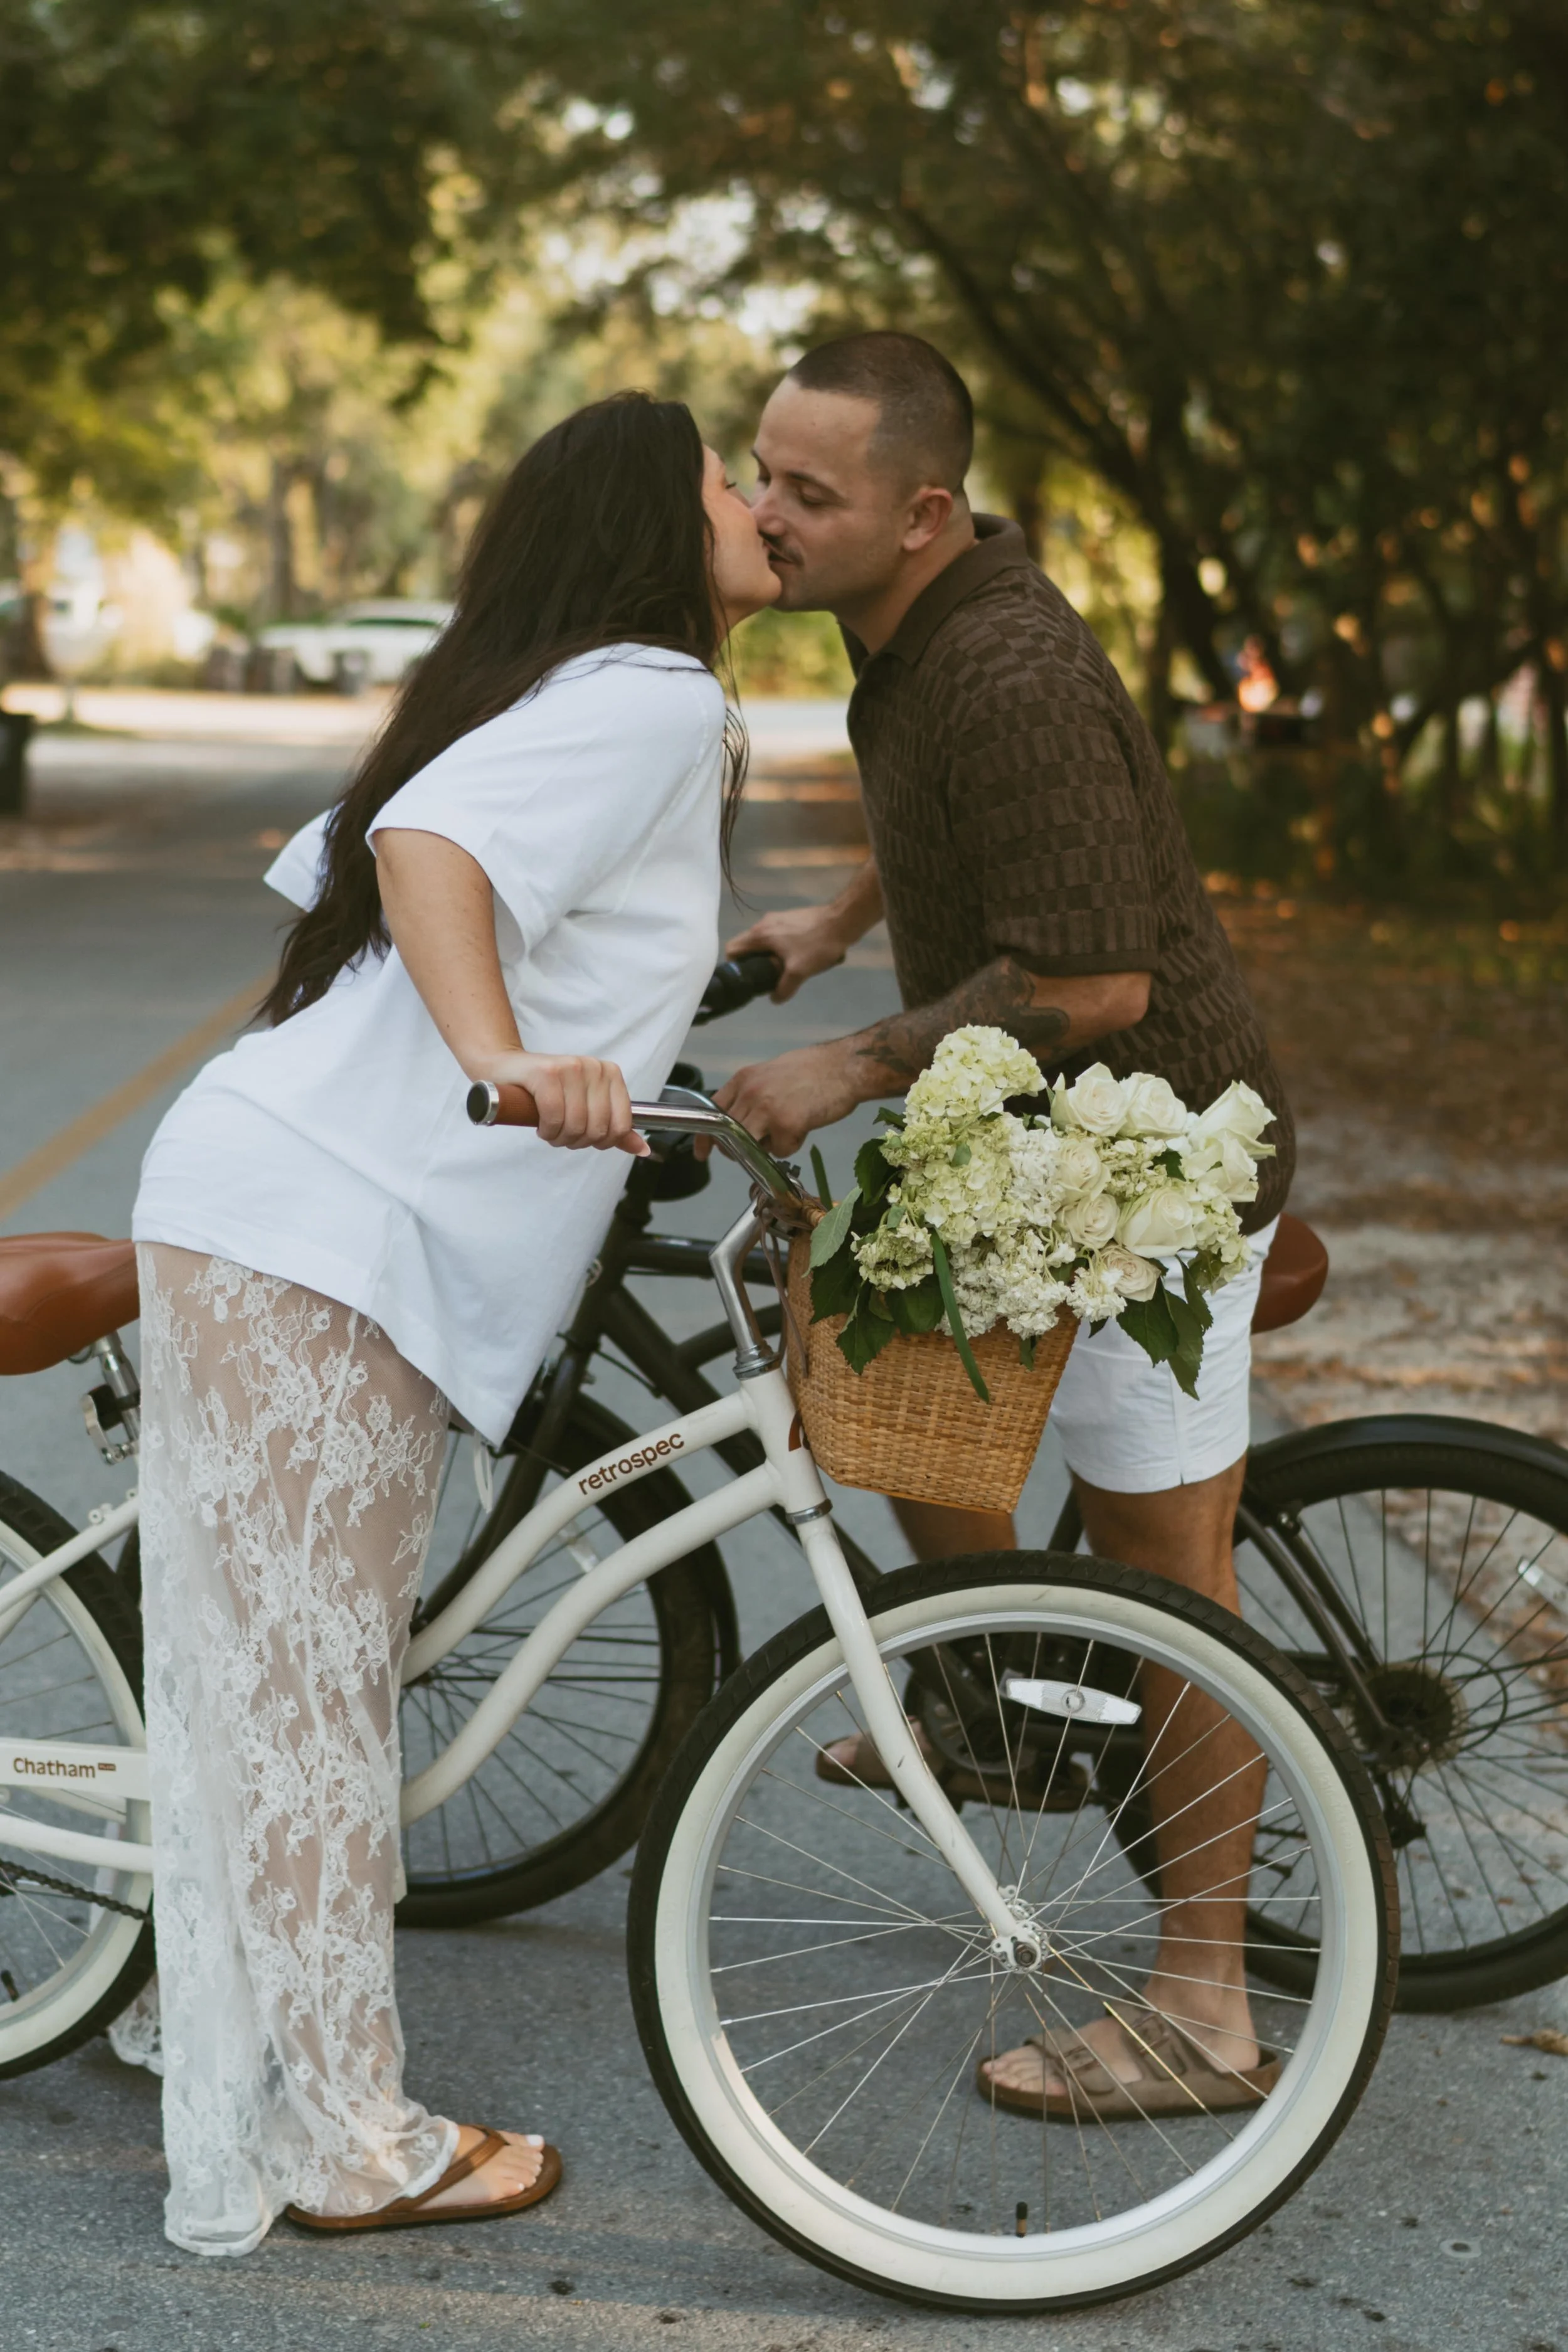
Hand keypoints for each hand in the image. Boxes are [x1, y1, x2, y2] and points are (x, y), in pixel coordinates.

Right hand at [472, 1049, 648, 1155]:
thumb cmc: (548, 1090)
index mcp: (610, 1073)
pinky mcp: (546, 1073)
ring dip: (559, 1138)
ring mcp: (571, 1067)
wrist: (507, 1069)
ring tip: (551, 1130)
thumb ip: (615, 1127)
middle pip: (597, 1129)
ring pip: (575, 1126)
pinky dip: (546, 1130)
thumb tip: (642, 1150)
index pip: (620, 1125)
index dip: (601, 1142)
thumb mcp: (587, 1106)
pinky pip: (554, 1117)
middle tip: (562, 1135)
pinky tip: (541, 1125)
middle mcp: (594, 1067)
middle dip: (577, 1141)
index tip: (585, 1138)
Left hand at [714, 1042, 864, 1156]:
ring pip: (750, 1146)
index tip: (703, 1153)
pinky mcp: (786, 1125)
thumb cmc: (813, 1070)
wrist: (845, 1067)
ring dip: (767, 1147)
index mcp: (743, 1079)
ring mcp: (766, 1109)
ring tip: (788, 1130)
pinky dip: (793, 1146)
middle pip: (730, 1135)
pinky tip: (805, 1127)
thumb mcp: (770, 1075)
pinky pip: (779, 1151)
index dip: (706, 1137)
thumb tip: (741, 1123)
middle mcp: (749, 1093)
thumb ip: (751, 1095)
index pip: (712, 1112)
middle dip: (742, 1148)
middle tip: (765, 1142)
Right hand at [724, 905, 849, 1003]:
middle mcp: (764, 923)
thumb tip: (774, 999)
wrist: (842, 921)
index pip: (732, 949)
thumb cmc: (817, 945)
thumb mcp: (799, 972)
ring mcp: (777, 918)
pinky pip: (777, 935)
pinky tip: (798, 956)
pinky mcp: (790, 917)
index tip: (747, 978)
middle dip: (754, 963)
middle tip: (767, 977)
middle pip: (748, 946)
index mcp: (760, 934)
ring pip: (764, 941)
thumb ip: (783, 988)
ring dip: (769, 955)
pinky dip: (781, 947)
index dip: (734, 966)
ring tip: (785, 968)